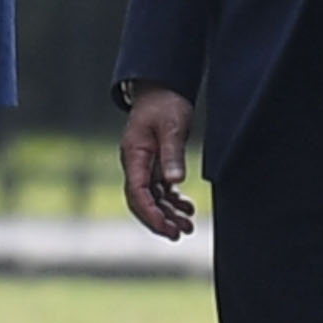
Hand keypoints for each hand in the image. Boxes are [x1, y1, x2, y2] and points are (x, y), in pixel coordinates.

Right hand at [118, 86, 196, 241]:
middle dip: (158, 220)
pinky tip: (187, 208)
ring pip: (152, 198)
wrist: (161, 88)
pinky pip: (160, 189)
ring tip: (187, 227)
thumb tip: (175, 182)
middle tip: (179, 234)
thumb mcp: (171, 127)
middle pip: (141, 200)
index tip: (166, 228)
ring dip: (167, 213)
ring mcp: (144, 164)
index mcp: (134, 155)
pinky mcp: (155, 163)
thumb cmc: (165, 104)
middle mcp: (135, 163)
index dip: (150, 213)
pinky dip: (172, 201)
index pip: (136, 192)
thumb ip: (172, 154)